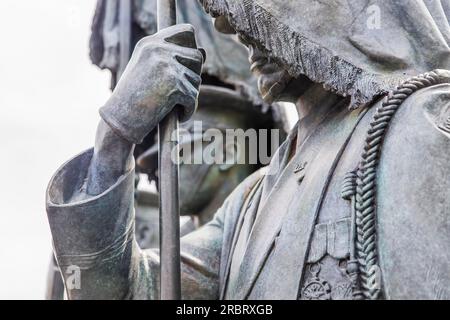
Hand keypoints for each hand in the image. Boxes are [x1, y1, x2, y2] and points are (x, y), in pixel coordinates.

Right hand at [100, 24, 204, 143]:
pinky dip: (188, 110)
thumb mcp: (150, 71)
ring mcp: (167, 67)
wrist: (119, 121)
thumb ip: (174, 59)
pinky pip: (193, 98)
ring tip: (171, 105)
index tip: (183, 66)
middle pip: (196, 58)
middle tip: (178, 91)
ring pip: (196, 80)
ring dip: (188, 96)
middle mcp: (159, 50)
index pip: (187, 32)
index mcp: (150, 43)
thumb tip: (204, 51)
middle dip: (191, 76)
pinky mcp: (175, 86)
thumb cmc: (133, 98)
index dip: (191, 49)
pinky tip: (176, 115)